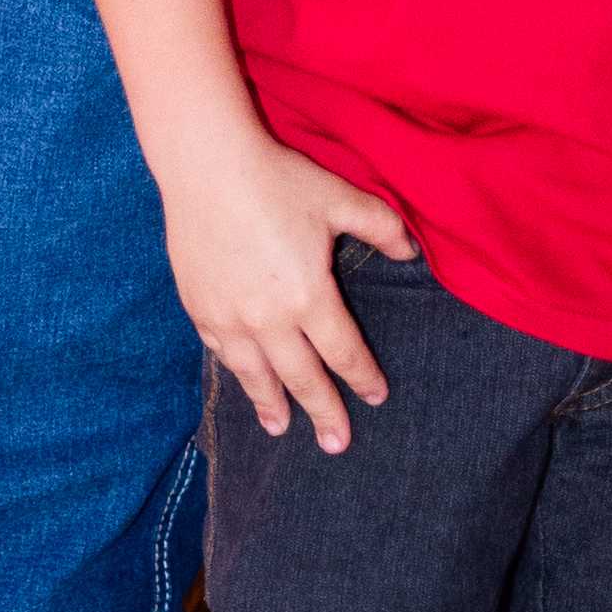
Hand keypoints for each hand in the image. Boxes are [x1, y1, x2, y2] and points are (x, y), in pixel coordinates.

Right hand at [165, 135, 416, 450]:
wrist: (206, 167)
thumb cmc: (278, 180)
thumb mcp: (340, 199)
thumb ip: (382, 228)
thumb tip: (412, 253)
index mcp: (309, 297)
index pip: (343, 352)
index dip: (362, 376)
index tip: (377, 396)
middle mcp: (269, 319)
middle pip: (301, 378)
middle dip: (323, 412)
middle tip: (336, 444)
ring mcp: (229, 318)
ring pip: (256, 375)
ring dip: (271, 405)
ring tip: (281, 429)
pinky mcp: (199, 307)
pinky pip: (222, 352)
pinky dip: (236, 372)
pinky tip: (244, 379)